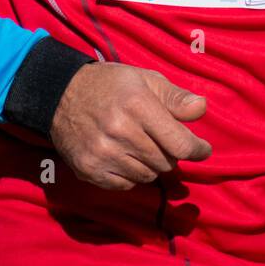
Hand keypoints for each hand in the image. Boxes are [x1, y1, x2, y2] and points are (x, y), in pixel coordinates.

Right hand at [50, 61, 212, 190]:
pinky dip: (133, 175)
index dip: (197, 149)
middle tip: (165, 141)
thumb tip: (201, 109)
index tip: (203, 149)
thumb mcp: (146, 80)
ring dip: (153, 165)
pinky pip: (126, 185)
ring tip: (144, 146)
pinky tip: (126, 157)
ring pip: (148, 176)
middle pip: (165, 162)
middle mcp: (120, 131)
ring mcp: (102, 153)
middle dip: (172, 154)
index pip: (179, 143)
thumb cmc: (111, 85)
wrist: (61, 94)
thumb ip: (175, 97)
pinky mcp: (89, 169)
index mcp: (138, 105)